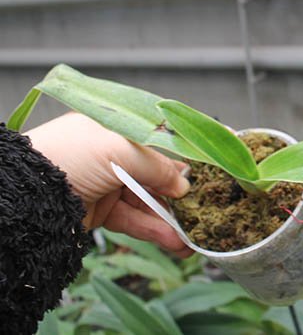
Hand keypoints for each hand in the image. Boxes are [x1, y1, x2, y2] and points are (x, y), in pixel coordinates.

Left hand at [26, 112, 192, 257]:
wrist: (28, 195)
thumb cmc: (70, 156)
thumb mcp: (120, 150)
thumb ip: (158, 166)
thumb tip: (184, 185)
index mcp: (114, 132)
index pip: (155, 146)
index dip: (179, 162)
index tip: (203, 177)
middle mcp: (110, 157)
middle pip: (154, 177)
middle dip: (179, 195)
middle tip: (205, 210)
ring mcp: (105, 186)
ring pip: (147, 202)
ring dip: (171, 220)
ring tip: (194, 238)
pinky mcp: (99, 212)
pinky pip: (133, 220)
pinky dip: (154, 230)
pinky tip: (174, 241)